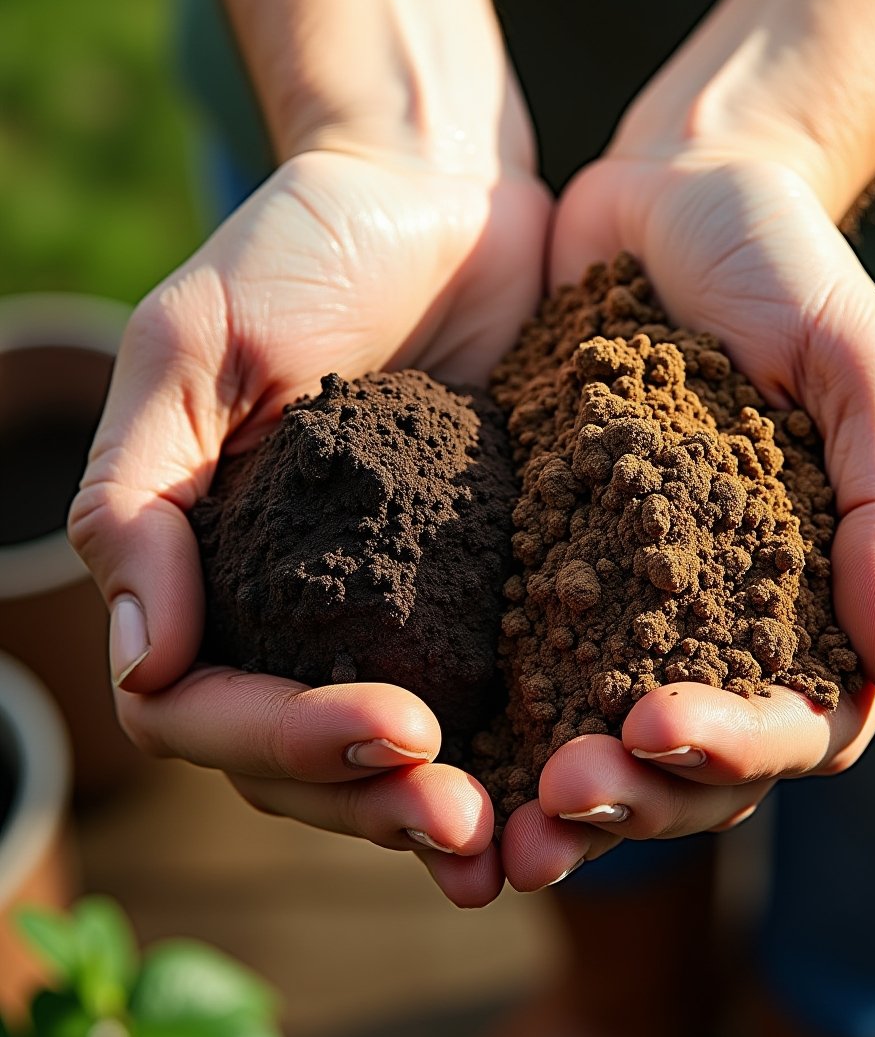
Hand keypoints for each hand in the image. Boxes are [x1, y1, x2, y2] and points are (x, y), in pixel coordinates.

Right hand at [70, 146, 549, 907]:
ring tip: (512, 846)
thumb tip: (141, 669)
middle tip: (461, 825)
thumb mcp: (195, 344)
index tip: (391, 725)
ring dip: (443, 814)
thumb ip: (139, 495)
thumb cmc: (299, 247)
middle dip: (374, 804)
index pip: (204, 709)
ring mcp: (393, 611)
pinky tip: (572, 787)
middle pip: (301, 764)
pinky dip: (522, 753)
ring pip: (393, 761)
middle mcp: (294, 613)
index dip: (282, 740)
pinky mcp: (487, 587)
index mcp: (208, 573)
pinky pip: (495, 694)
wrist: (440, 189)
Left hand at [498, 141, 874, 888]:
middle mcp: (718, 627)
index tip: (655, 725)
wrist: (666, 194)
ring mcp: (626, 608)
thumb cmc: (782, 265)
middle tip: (558, 800)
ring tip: (490, 827)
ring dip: (553, 799)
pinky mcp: (544, 572)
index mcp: (813, 601)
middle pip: (689, 767)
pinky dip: (484, 726)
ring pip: (597, 745)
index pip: (793, 724)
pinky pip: (515, 669)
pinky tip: (428, 748)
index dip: (733, 748)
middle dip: (631, 798)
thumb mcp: (856, 363)